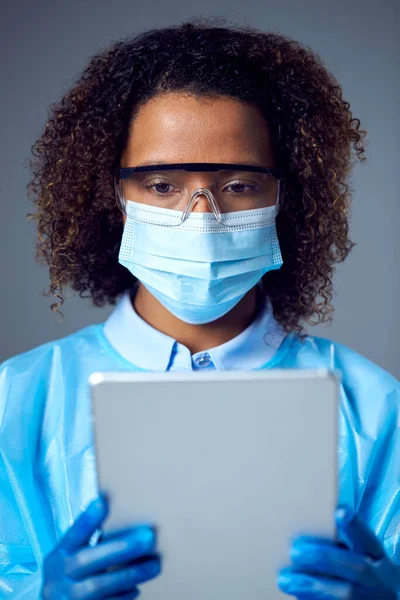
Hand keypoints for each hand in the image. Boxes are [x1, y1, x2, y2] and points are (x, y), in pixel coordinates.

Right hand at [42, 493, 160, 598]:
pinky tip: (136, 588)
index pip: (72, 534)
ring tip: (154, 565)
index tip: (103, 500)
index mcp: (58, 557)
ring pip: (98, 586)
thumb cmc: (70, 580)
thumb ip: (87, 543)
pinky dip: (122, 597)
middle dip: (120, 548)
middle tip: (149, 537)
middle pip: (87, 560)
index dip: (86, 519)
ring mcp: (67, 599)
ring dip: (130, 574)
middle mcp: (58, 578)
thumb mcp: (70, 560)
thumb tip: (116, 511)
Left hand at [277, 505, 399, 598]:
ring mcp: (369, 598)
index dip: (355, 526)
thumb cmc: (358, 567)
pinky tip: (296, 594)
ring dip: (312, 586)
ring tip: (285, 579)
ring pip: (345, 594)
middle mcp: (377, 578)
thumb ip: (338, 543)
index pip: (367, 538)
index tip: (340, 511)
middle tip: (294, 551)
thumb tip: (304, 531)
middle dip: (323, 558)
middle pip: (357, 568)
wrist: (377, 597)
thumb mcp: (357, 553)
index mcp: (376, 555)